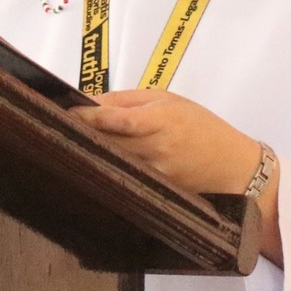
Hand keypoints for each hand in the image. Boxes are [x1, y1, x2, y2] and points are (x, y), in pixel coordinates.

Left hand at [71, 88, 282, 263]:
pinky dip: (108, 167)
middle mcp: (154, 148)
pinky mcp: (154, 189)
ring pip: (111, 160)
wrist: (233, 167)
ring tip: (72, 143)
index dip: (86, 116)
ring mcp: (153, 173)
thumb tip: (90, 101)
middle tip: (57, 125)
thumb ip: (128, 101)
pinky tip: (96, 162)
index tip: (65, 112)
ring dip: (91, 152)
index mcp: (160, 119)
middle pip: (106, 141)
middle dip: (81, 133)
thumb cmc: (202, 127)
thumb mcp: (169, 100)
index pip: (114, 118)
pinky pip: (123, 176)